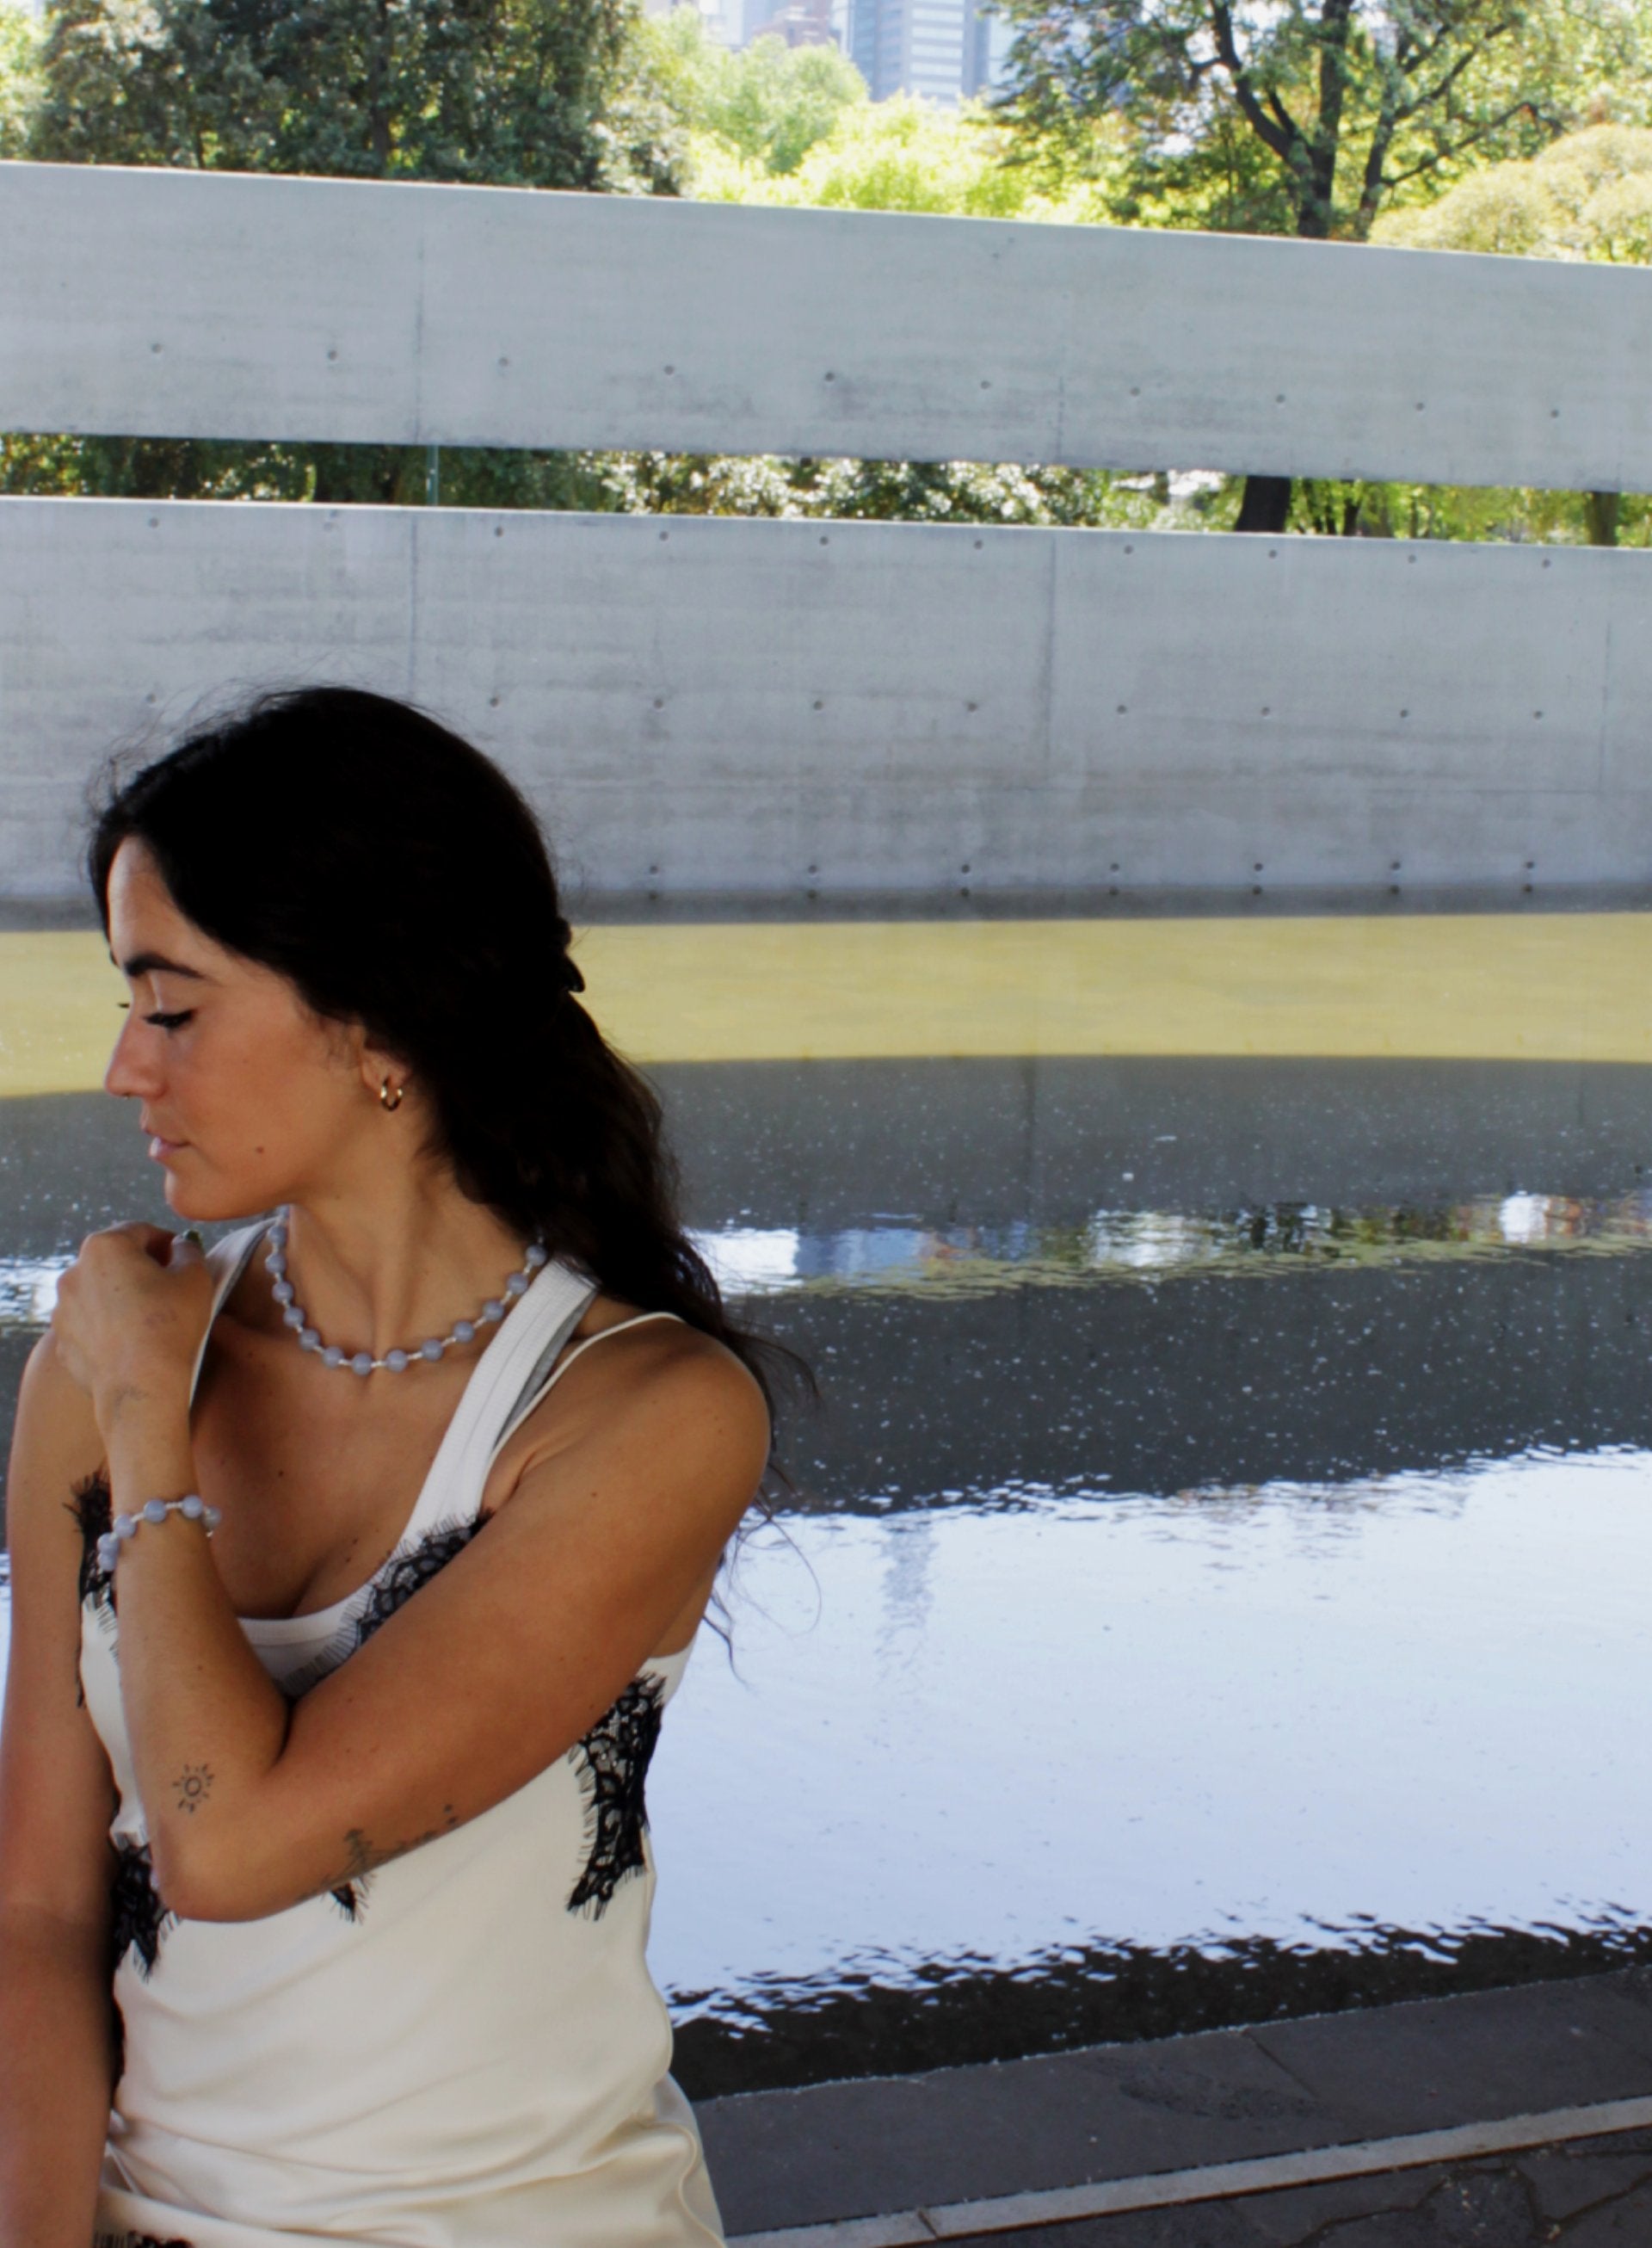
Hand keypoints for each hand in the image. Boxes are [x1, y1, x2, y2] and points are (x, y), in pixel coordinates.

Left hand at [51, 1223, 214, 1429]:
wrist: (140, 1387)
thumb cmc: (170, 1326)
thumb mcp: (196, 1276)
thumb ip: (188, 1250)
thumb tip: (179, 1247)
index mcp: (104, 1246)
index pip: (141, 1231)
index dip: (167, 1243)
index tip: (182, 1261)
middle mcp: (73, 1272)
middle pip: (114, 1260)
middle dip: (140, 1269)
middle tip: (168, 1290)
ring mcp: (62, 1309)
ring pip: (98, 1292)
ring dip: (120, 1297)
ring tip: (148, 1320)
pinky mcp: (61, 1342)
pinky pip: (88, 1324)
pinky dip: (106, 1326)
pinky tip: (131, 1342)